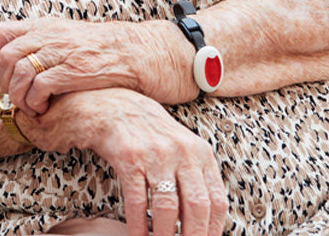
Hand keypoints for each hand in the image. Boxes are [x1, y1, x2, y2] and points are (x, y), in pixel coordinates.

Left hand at [0, 17, 190, 114]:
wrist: (143, 52)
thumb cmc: (105, 52)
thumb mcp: (68, 38)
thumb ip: (43, 44)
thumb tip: (15, 63)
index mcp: (45, 25)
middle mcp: (49, 35)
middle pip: (3, 55)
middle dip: (1, 81)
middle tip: (13, 96)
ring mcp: (62, 51)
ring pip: (17, 71)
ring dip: (17, 95)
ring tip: (29, 105)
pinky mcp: (75, 70)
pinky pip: (39, 85)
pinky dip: (34, 101)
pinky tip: (44, 108)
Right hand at [25, 88, 225, 235]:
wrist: (112, 105)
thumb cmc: (148, 133)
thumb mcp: (181, 148)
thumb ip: (196, 178)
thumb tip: (205, 221)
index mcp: (200, 153)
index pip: (217, 201)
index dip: (213, 231)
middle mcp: (182, 152)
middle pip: (197, 207)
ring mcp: (155, 153)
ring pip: (168, 207)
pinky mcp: (129, 157)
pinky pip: (137, 199)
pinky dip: (138, 225)